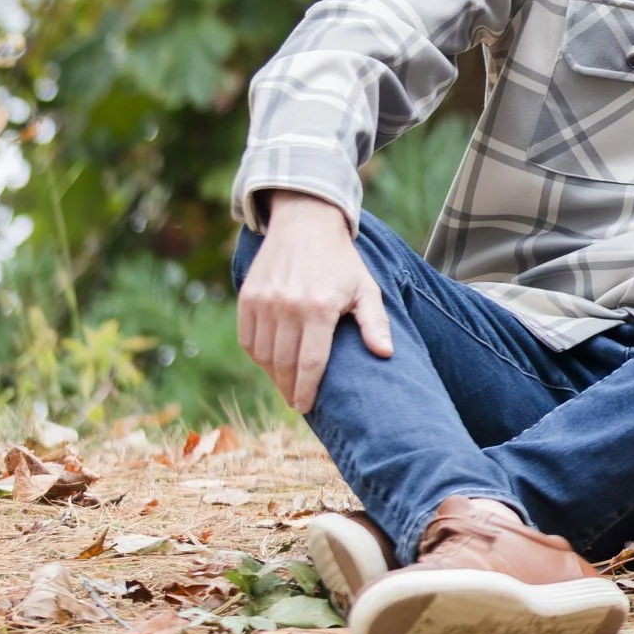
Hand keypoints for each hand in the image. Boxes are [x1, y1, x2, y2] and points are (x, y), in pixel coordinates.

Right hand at [235, 192, 391, 413]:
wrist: (305, 225)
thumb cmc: (341, 262)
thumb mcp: (366, 288)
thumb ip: (374, 322)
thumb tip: (385, 353)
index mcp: (320, 307)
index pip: (311, 362)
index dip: (307, 390)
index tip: (305, 407)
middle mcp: (288, 306)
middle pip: (284, 363)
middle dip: (289, 388)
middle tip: (296, 402)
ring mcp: (264, 302)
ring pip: (263, 355)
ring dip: (273, 375)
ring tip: (286, 384)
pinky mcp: (247, 298)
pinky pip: (247, 340)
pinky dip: (257, 357)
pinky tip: (270, 363)